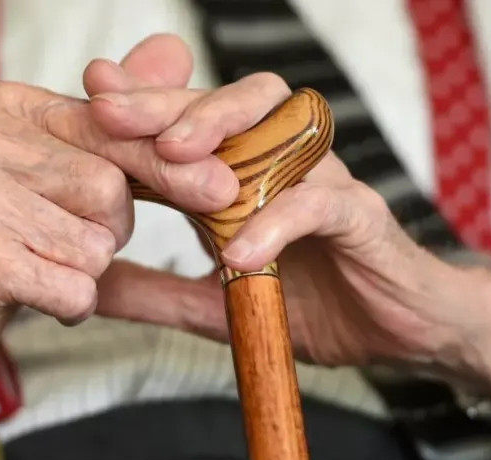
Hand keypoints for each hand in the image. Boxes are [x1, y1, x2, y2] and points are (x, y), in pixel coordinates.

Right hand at [0, 33, 232, 452]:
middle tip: (70, 241)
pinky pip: (74, 289)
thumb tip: (175, 52)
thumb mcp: (62, 170)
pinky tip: (34, 294)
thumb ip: (120, 118)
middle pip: (110, 190)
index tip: (221, 188)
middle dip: (109, 230)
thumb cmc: (6, 234)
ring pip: (96, 244)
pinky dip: (71, 305)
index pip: (113, 128)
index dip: (168, 164)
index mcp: (10, 107)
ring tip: (41, 264)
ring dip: (86, 270)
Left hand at [87, 53, 490, 400]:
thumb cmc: (312, 304)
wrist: (398, 333)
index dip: (143, 109)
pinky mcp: (360, 216)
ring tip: (174, 156)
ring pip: (280, 124)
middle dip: (168, 102)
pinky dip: (277, 222)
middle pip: (227, 105)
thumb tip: (93, 289)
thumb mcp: (218, 303)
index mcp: (245, 178)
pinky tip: (240, 251)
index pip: (191, 127)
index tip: (91, 96)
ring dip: (224, 131)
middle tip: (111, 108)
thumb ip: (159, 292)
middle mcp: (283, 165)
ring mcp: (323, 183)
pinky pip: (317, 204)